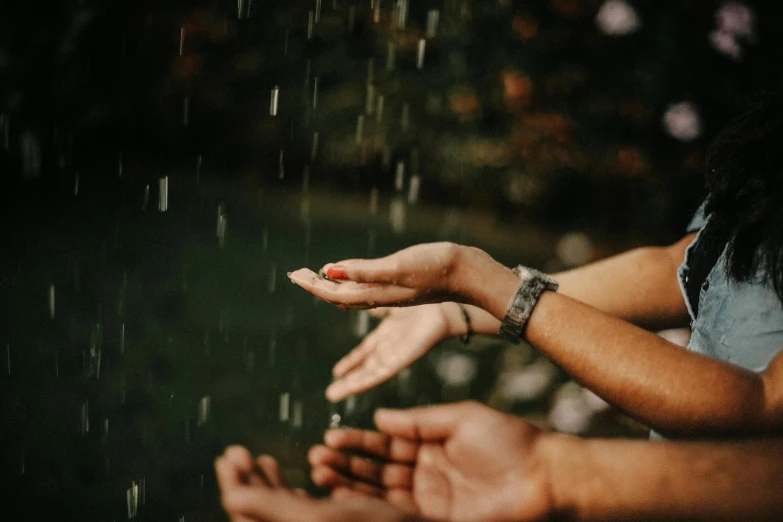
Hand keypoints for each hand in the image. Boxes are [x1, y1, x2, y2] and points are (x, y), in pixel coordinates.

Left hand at [215, 446, 421, 521]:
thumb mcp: (321, 519)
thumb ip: (270, 510)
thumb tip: (229, 498)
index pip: (246, 515)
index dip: (233, 485)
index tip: (230, 454)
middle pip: (260, 513)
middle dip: (249, 479)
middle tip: (239, 452)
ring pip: (282, 511)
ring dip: (272, 483)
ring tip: (266, 461)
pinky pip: (306, 512)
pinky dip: (297, 491)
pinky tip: (299, 477)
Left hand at [289, 242, 493, 308]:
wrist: (470, 274)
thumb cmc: (436, 269)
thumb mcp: (397, 268)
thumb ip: (363, 271)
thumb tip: (329, 272)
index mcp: (375, 294)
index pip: (334, 292)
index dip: (313, 284)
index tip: (293, 274)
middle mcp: (380, 297)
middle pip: (339, 297)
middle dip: (317, 287)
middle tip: (296, 274)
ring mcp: (392, 294)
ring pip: (353, 297)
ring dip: (332, 288)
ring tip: (316, 280)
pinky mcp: (403, 288)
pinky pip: (369, 293)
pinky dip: (354, 286)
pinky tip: (354, 283)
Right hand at [308, 402, 554, 521]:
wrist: (544, 475)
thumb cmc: (507, 440)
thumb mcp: (459, 418)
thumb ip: (418, 421)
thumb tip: (379, 416)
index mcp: (430, 445)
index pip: (385, 443)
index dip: (358, 441)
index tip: (331, 436)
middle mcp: (424, 473)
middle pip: (376, 470)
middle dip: (346, 464)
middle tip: (316, 458)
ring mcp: (429, 499)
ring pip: (380, 492)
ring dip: (350, 484)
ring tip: (320, 474)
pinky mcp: (436, 520)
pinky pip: (397, 514)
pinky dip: (371, 506)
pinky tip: (345, 498)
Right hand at [325, 304, 462, 401]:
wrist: (445, 306)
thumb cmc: (426, 302)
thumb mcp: (394, 303)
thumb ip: (381, 307)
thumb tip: (367, 304)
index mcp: (389, 333)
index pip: (366, 352)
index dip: (351, 362)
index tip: (336, 372)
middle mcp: (391, 347)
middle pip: (365, 366)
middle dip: (348, 379)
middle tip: (332, 392)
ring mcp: (396, 355)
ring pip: (369, 374)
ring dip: (351, 385)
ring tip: (333, 395)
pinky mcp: (401, 360)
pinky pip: (379, 374)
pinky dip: (363, 381)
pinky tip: (350, 388)